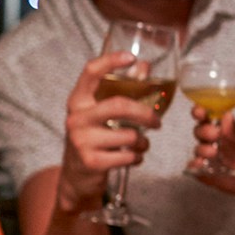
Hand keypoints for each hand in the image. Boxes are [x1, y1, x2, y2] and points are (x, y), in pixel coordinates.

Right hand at [57, 52, 161, 211]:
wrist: (77, 176)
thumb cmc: (94, 138)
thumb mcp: (101, 114)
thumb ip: (121, 91)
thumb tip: (144, 66)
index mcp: (78, 101)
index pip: (90, 73)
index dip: (110, 61)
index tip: (131, 57)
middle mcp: (76, 118)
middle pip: (120, 105)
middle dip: (146, 113)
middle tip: (157, 122)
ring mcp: (81, 140)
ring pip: (130, 135)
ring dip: (143, 142)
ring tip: (140, 145)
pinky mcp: (91, 161)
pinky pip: (129, 156)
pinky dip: (138, 157)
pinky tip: (132, 157)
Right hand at [189, 110, 234, 200]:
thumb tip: (226, 115)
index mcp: (224, 129)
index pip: (207, 117)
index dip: (200, 112)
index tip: (199, 111)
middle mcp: (214, 142)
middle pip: (199, 132)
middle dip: (203, 131)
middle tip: (215, 133)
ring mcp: (210, 158)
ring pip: (198, 150)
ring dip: (202, 149)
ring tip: (213, 152)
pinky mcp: (208, 173)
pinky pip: (195, 169)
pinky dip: (195, 166)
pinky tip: (201, 164)